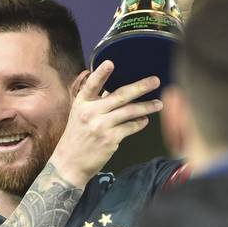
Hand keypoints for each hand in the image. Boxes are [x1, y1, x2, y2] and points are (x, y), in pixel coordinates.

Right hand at [49, 60, 162, 185]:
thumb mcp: (79, 116)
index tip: (110, 63)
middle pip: (119, 96)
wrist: (69, 163)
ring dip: (146, 107)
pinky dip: (139, 123)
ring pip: (129, 111)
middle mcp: (90, 113)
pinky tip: (144, 120)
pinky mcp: (110, 139)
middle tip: (154, 80)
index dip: (101, 74)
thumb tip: (115, 91)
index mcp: (81, 104)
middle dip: (140, 87)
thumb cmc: (76, 138)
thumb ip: (95, 103)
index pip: (91, 85)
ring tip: (158, 104)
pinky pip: (130, 127)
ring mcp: (100, 126)